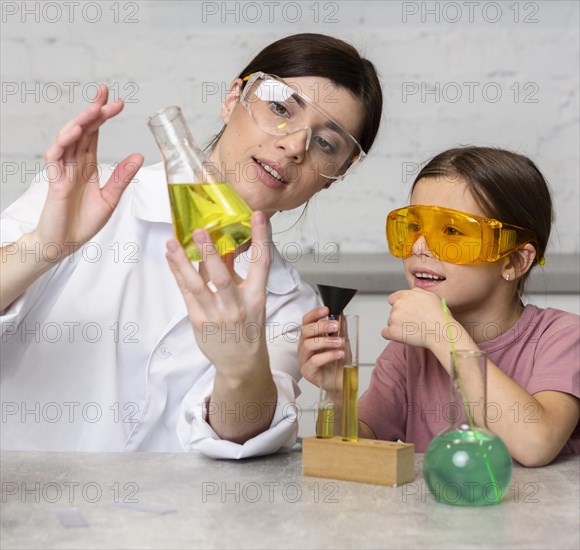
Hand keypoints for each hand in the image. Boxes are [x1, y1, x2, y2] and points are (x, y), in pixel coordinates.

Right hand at [31, 84, 142, 259]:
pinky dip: (63, 143)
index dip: (103, 117)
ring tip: (95, 109)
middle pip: (83, 131)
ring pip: (69, 139)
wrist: (64, 243)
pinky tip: (75, 131)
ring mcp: (63, 171)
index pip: (95, 135)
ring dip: (81, 122)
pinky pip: (55, 157)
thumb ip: (122, 177)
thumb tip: (138, 156)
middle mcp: (74, 164)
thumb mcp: (110, 198)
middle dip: (94, 111)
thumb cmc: (84, 222)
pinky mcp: (55, 181)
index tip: (117, 102)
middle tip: (107, 94)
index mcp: (87, 166)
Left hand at [166, 211, 272, 379]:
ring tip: (172, 243)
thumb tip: (219, 245)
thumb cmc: (246, 326)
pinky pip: (186, 293)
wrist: (241, 363)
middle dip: (210, 253)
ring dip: (182, 262)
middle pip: (222, 277)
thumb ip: (234, 272)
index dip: (262, 238)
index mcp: (255, 296)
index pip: (262, 263)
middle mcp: (237, 306)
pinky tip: (171, 258)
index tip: (259, 216)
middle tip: (199, 231)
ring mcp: (216, 315)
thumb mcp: (249, 298)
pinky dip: (177, 273)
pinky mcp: (199, 321)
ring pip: (196, 285)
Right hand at [298, 306, 342, 387]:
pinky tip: (339, 354)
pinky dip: (328, 355)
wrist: (342, 382)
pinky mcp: (308, 372)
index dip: (314, 314)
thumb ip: (340, 328)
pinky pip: (314, 360)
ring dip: (326, 341)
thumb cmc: (339, 362)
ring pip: (308, 344)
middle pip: (306, 331)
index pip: (306, 321)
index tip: (326, 310)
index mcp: (310, 337)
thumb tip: (340, 314)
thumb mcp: (342, 341)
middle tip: (336, 326)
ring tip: (340, 342)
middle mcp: (304, 347)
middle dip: (322, 326)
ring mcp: (304, 359)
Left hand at [381, 288, 451, 350]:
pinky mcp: (392, 331)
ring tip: (413, 330)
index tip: (404, 312)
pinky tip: (403, 337)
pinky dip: (392, 335)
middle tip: (414, 323)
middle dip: (400, 317)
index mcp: (406, 295)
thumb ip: (417, 293)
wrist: (441, 332)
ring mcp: (394, 318)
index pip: (393, 299)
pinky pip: (385, 333)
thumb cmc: (440, 316)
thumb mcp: (431, 296)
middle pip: (393, 312)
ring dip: (398, 326)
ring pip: (390, 322)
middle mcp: (398, 304)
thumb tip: (411, 293)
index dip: (398, 306)